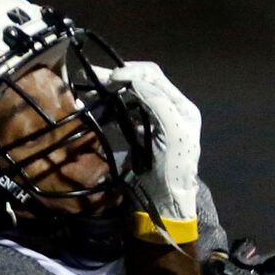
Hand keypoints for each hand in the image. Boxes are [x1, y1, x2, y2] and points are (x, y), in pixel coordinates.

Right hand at [110, 61, 200, 246]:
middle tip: (94, 78)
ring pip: (132, 96)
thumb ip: (158, 103)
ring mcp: (155, 120)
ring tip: (93, 90)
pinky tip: (101, 109)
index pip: (155, 77)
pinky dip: (114, 108)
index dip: (132, 72)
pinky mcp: (142, 133)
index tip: (111, 78)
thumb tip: (135, 80)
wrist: (166, 202)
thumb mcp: (173, 133)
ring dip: (113, 91)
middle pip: (142, 82)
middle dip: (119, 78)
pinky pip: (127, 113)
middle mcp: (170, 109)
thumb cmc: (174, 169)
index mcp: (181, 106)